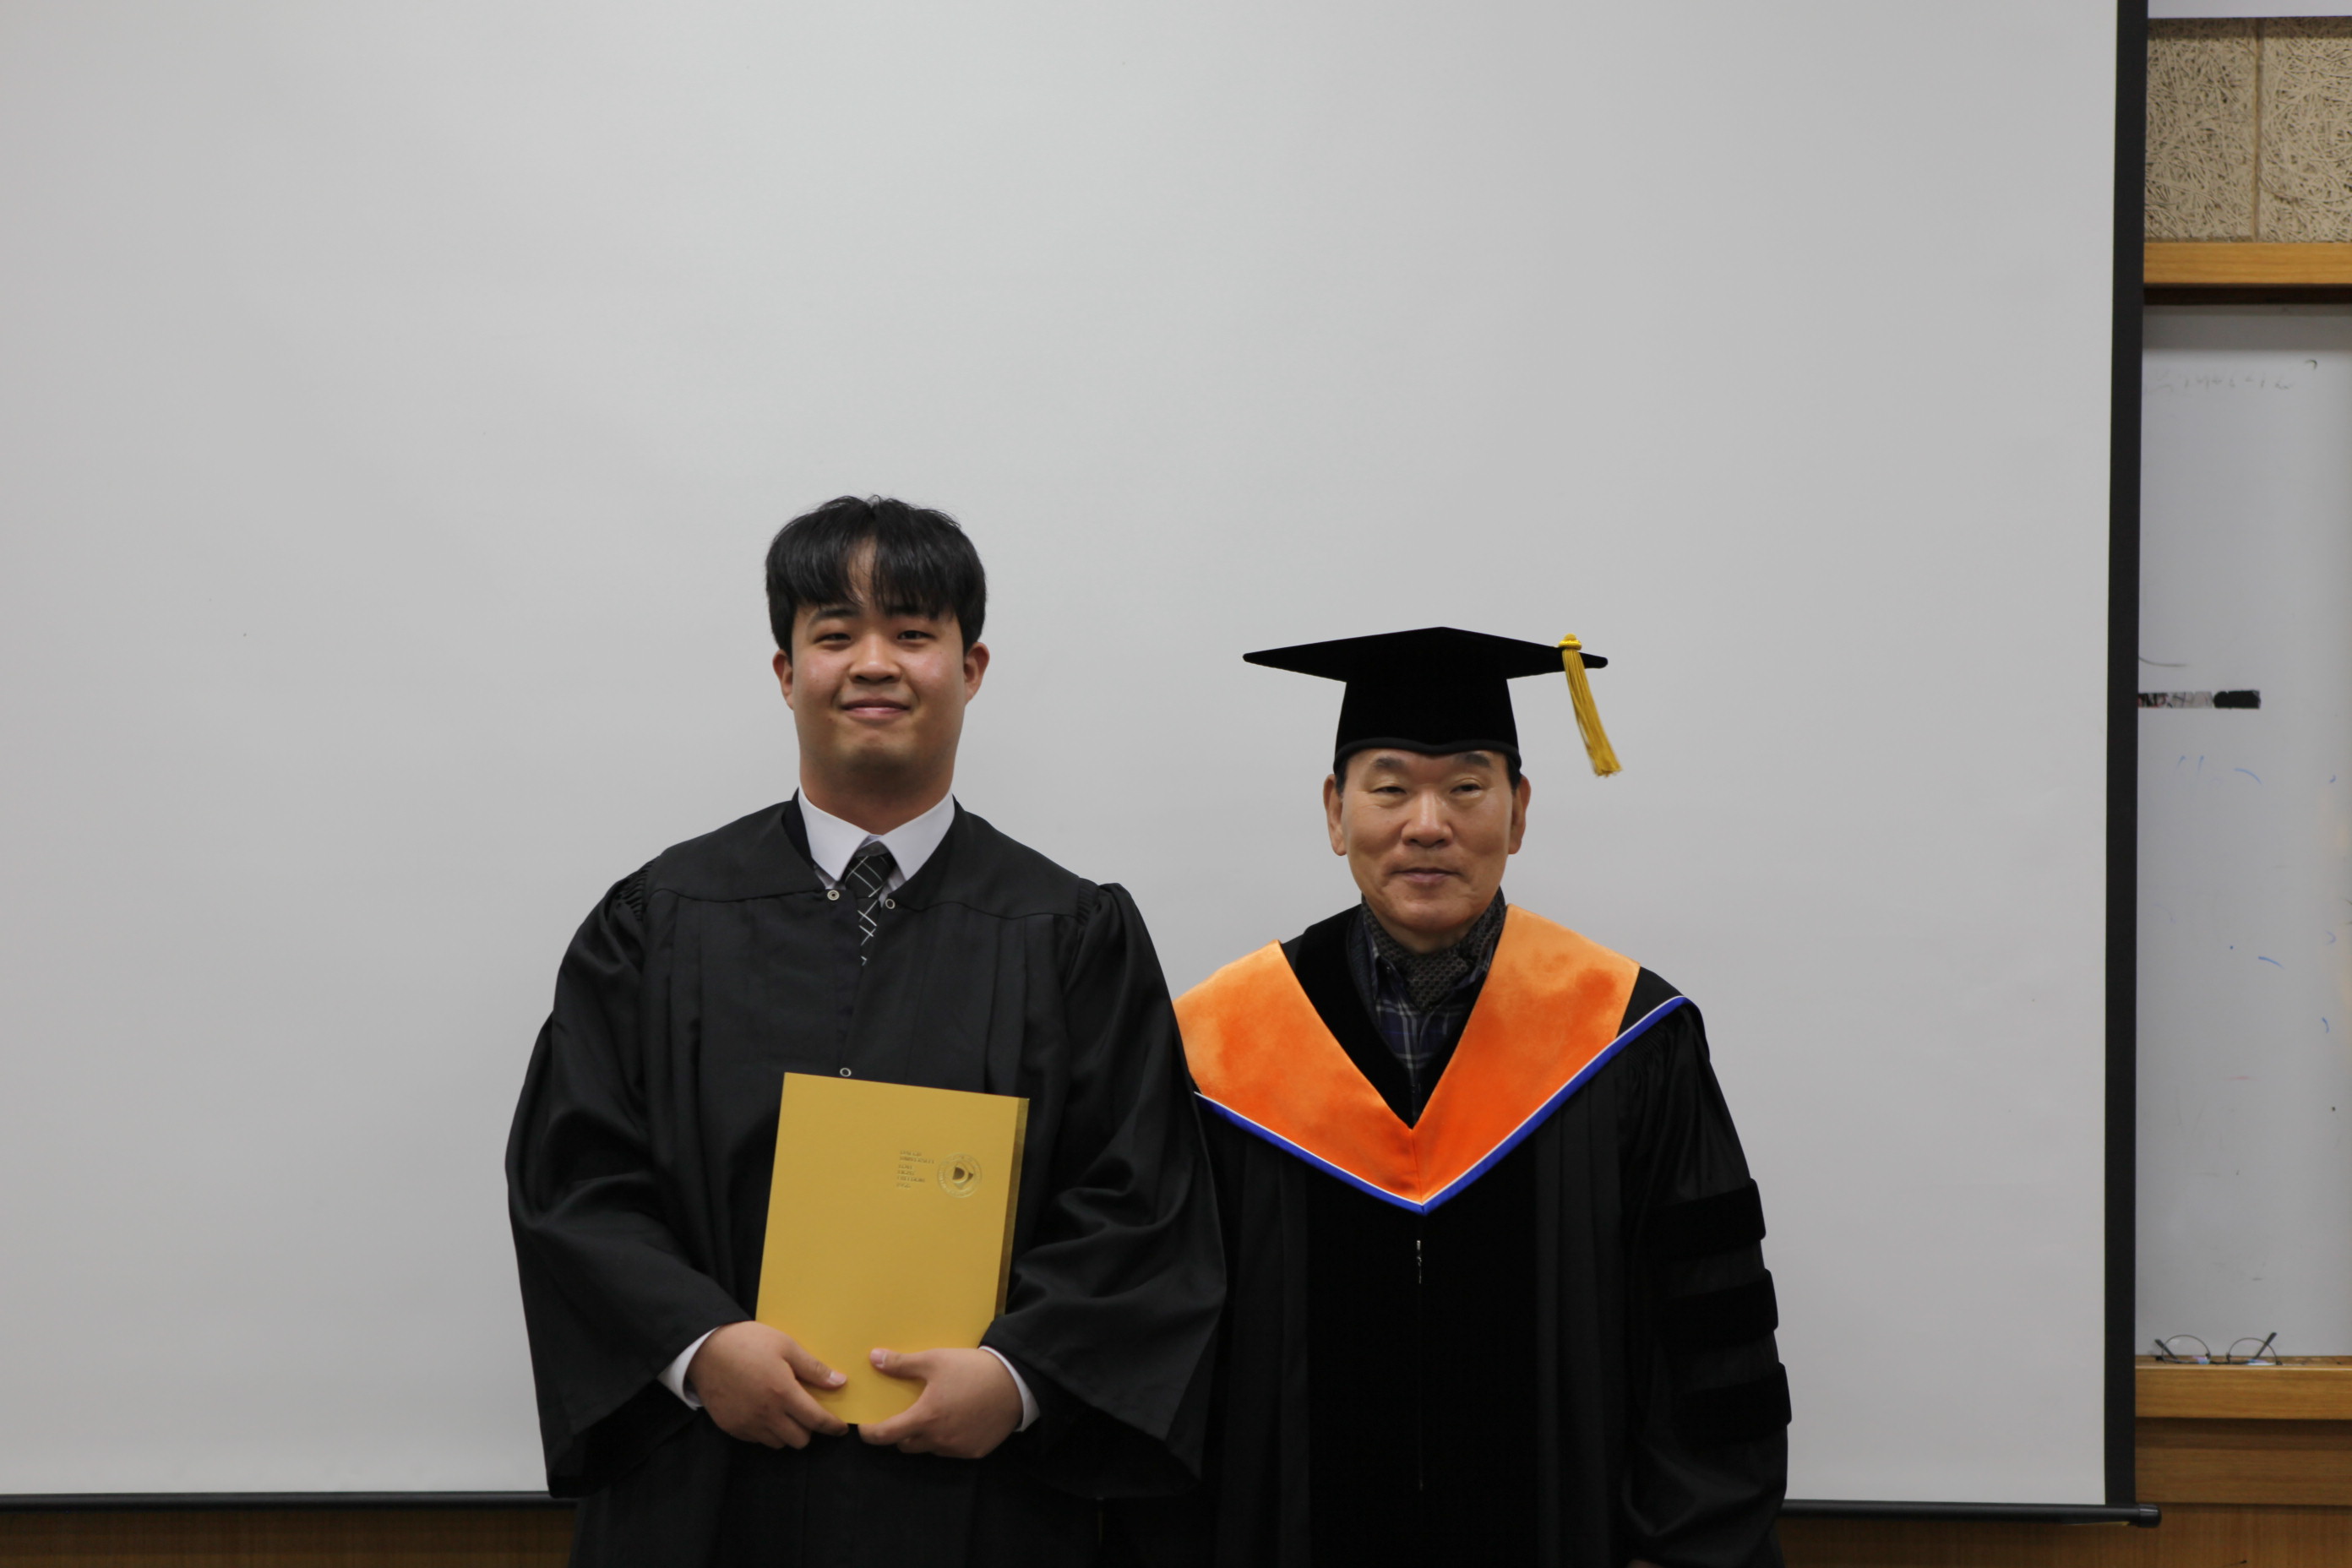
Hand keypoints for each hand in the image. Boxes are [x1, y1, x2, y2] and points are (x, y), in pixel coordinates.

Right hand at [687, 1322, 849, 1448]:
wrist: (705, 1349)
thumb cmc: (749, 1342)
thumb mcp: (786, 1345)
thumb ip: (813, 1368)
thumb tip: (840, 1382)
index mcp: (783, 1393)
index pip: (816, 1421)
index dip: (832, 1427)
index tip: (841, 1428)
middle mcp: (766, 1414)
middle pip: (799, 1440)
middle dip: (809, 1429)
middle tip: (807, 1413)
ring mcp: (747, 1424)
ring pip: (779, 1443)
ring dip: (787, 1432)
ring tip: (785, 1412)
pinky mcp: (732, 1427)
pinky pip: (757, 1439)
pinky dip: (766, 1432)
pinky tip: (764, 1413)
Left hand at [854, 1347, 1022, 1458]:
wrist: (1015, 1382)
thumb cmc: (971, 1369)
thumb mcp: (935, 1360)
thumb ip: (902, 1364)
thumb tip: (873, 1358)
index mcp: (925, 1418)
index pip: (886, 1435)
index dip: (871, 1434)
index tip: (865, 1428)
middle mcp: (938, 1440)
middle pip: (906, 1445)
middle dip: (901, 1433)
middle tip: (906, 1415)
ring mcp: (958, 1449)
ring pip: (930, 1449)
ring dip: (925, 1437)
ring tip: (935, 1416)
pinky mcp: (976, 1452)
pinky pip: (953, 1451)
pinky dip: (948, 1440)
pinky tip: (958, 1421)